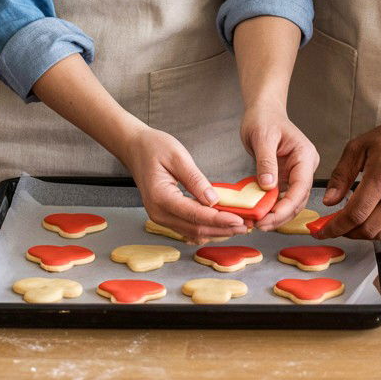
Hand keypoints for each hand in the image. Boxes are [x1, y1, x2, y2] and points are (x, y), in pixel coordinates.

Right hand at [121, 125, 249, 244]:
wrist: (134, 148)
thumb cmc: (153, 147)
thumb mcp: (178, 157)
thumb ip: (195, 180)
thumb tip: (213, 200)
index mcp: (160, 197)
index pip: (195, 215)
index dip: (219, 220)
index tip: (239, 219)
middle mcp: (158, 213)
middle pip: (195, 229)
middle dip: (223, 229)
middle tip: (246, 226)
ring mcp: (160, 217)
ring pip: (193, 232)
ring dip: (217, 231)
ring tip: (239, 226)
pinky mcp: (165, 216)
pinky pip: (188, 228)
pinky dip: (206, 228)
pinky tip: (222, 223)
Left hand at [239, 102, 318, 231]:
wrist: (262, 110)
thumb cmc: (264, 117)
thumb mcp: (262, 137)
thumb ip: (266, 162)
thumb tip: (268, 187)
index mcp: (305, 155)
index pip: (301, 187)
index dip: (286, 206)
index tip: (269, 218)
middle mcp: (305, 166)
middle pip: (298, 199)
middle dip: (280, 215)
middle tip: (260, 225)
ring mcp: (296, 173)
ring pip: (291, 202)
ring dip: (276, 215)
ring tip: (257, 223)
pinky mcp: (286, 177)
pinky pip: (282, 197)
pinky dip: (271, 207)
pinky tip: (259, 214)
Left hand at [318, 118, 380, 240]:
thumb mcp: (358, 147)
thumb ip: (341, 175)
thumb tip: (329, 202)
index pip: (356, 212)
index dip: (336, 226)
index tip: (324, 231)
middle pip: (369, 228)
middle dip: (348, 232)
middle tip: (336, 226)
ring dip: (363, 232)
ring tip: (353, 221)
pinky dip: (380, 225)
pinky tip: (373, 213)